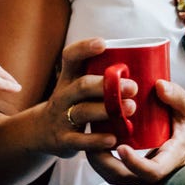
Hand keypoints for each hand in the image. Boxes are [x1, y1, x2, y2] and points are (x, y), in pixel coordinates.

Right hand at [41, 38, 137, 156]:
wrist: (41, 131)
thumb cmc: (72, 104)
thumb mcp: (76, 87)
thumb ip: (100, 77)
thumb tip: (143, 64)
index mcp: (68, 78)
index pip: (70, 57)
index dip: (84, 49)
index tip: (102, 44)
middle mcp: (64, 95)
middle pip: (82, 86)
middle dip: (108, 85)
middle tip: (133, 86)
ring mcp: (62, 117)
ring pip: (83, 111)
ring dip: (107, 109)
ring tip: (131, 108)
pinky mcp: (63, 139)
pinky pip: (80, 140)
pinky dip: (96, 140)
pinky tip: (113, 139)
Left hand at [87, 80, 184, 184]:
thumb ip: (177, 97)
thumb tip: (159, 86)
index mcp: (171, 159)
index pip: (153, 172)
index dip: (135, 164)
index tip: (121, 147)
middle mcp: (154, 171)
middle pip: (125, 178)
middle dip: (104, 163)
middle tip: (90, 142)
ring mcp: (141, 172)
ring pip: (114, 176)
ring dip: (97, 160)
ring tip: (86, 137)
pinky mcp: (132, 169)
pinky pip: (111, 169)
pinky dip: (99, 157)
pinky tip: (90, 136)